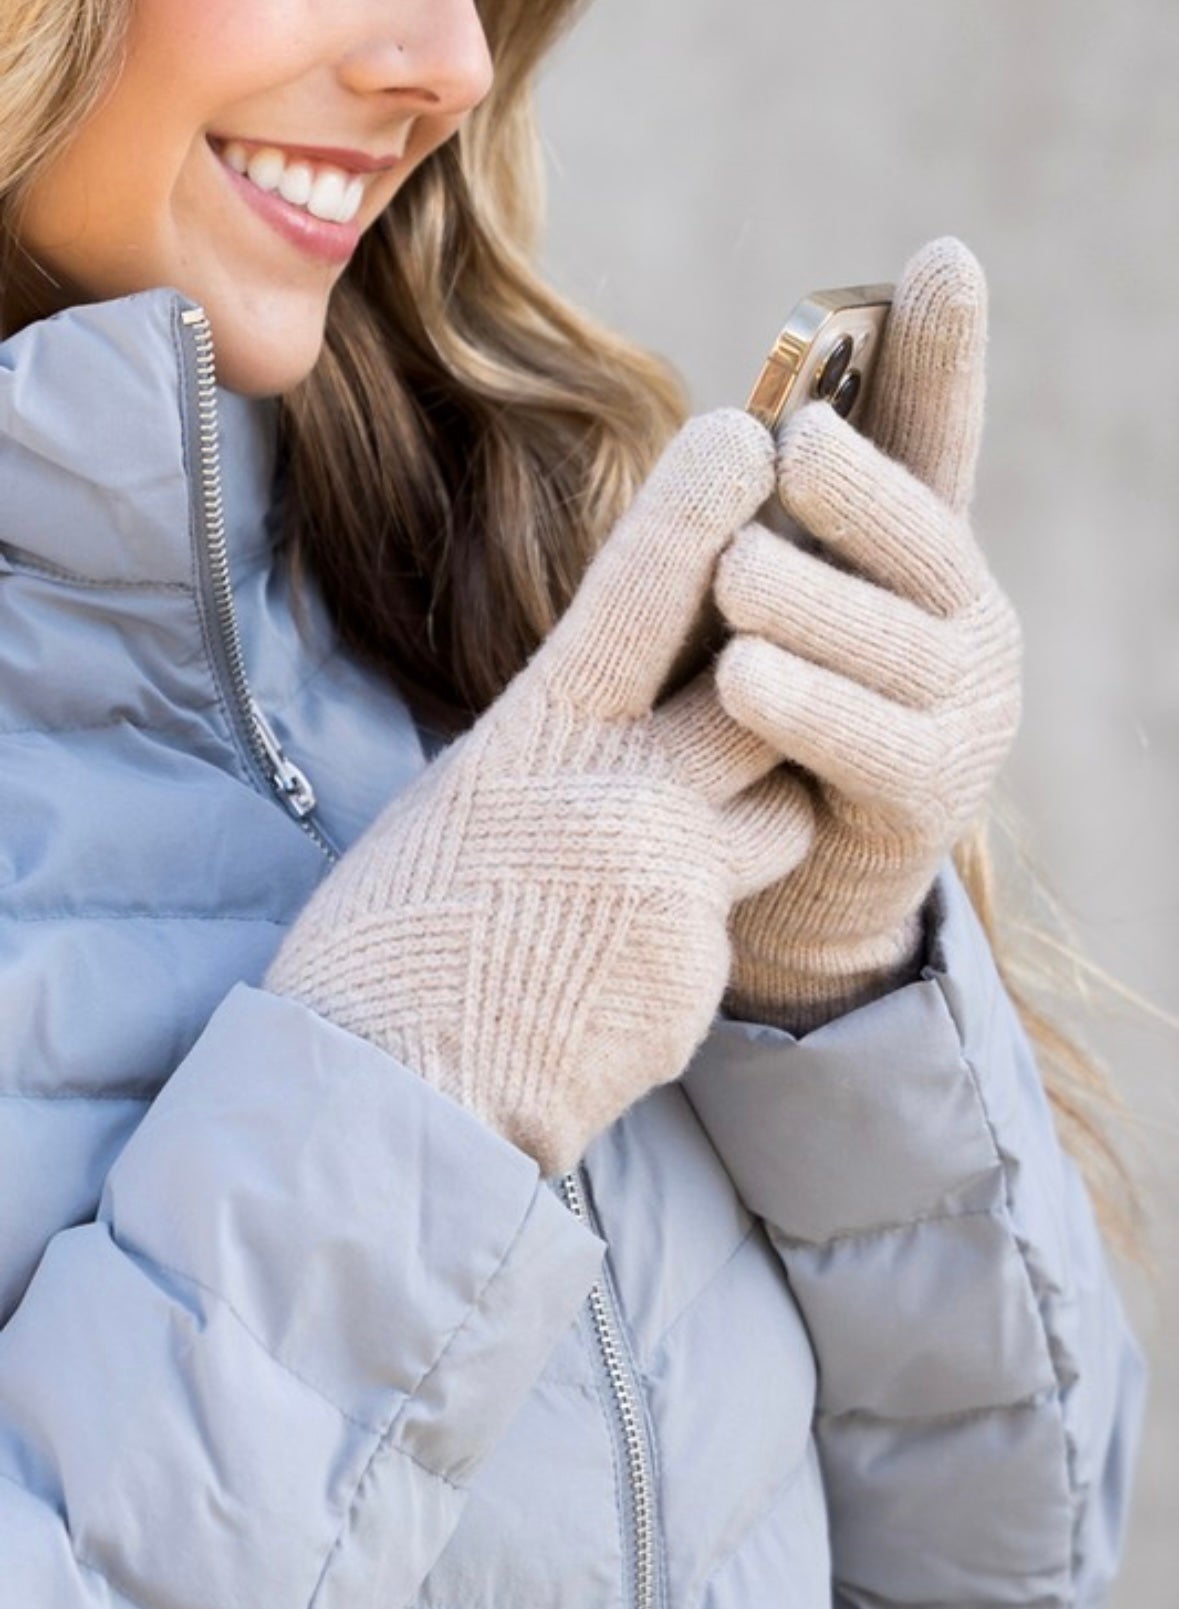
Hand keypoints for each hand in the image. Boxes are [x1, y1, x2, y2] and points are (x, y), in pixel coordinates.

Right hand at [265, 412, 814, 1176]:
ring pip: (783, 814)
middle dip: (784, 670)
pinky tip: (608, 974)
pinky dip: (689, 932)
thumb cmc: (388, 947)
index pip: (638, 595)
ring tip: (659, 868)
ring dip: (755, 819)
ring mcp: (671, 890)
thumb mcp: (456, 810)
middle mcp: (620, 799)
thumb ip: (548, 754)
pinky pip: (731, 923)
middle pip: (764, 692)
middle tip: (779, 659)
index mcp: (536, 741)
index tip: (750, 436)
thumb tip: (610, 724)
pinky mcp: (699, 975)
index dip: (700, 510)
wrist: (389, 1102)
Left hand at [715, 237, 1021, 1029]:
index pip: (936, 442)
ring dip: (812, 603)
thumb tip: (736, 427)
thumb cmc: (752, 723)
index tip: (941, 260)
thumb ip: (766, 533)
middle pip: (918, 532)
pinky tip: (741, 678)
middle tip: (794, 454)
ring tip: (739, 577)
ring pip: (888, 636)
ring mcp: (964, 710)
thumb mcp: (764, 614)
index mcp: (919, 557)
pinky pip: (868, 740)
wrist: (785, 886)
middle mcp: (964, 618)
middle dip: (857, 493)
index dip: (941, 358)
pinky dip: (806, 708)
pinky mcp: (930, 797)